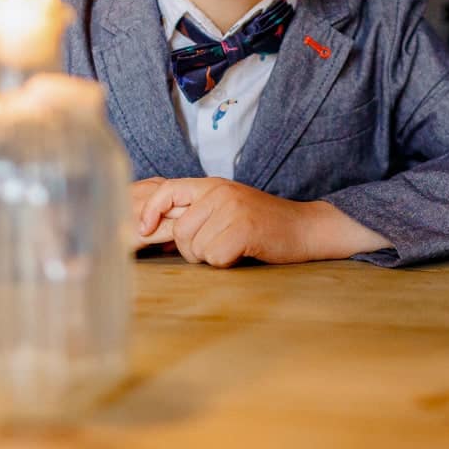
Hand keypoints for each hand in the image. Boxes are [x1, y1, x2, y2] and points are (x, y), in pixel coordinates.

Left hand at [135, 177, 387, 267]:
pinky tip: (242, 254)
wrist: (305, 228)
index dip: (150, 212)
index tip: (143, 230)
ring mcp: (231, 209)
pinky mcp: (243, 229)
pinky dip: (225, 263)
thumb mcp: (226, 208)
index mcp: (212, 185)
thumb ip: (194, 213)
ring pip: (195, 248)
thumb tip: (149, 230)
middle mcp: (219, 192)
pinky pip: (214, 258)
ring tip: (233, 247)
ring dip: (211, 257)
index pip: (166, 190)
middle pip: (179, 231)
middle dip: (192, 248)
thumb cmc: (262, 224)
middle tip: (217, 246)